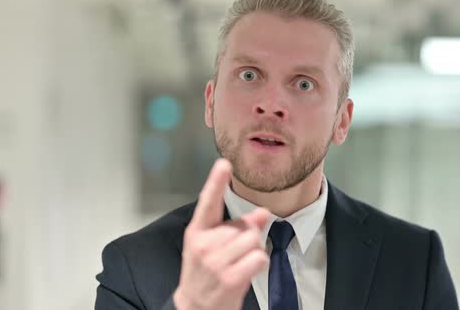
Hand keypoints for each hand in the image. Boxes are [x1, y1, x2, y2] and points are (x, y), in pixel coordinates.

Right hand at [173, 159, 269, 309]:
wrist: (195, 308)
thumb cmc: (207, 273)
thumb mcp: (214, 247)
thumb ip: (238, 227)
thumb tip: (263, 212)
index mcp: (196, 232)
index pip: (208, 202)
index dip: (216, 182)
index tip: (224, 163)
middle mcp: (203, 245)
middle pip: (244, 226)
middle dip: (247, 238)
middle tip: (233, 256)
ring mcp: (215, 263)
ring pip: (253, 240)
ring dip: (254, 251)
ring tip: (239, 265)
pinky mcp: (229, 279)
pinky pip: (259, 257)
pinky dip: (260, 264)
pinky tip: (247, 272)